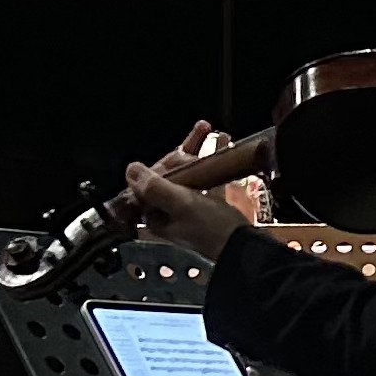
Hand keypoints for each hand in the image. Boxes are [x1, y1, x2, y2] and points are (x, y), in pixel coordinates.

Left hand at [125, 121, 248, 259]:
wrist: (244, 246)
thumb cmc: (211, 227)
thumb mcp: (180, 204)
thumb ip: (154, 187)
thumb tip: (131, 169)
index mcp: (156, 216)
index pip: (147, 184)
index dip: (160, 165)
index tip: (177, 154)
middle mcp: (169, 214)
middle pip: (169, 176)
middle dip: (182, 152)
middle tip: (199, 133)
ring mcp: (189, 210)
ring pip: (188, 174)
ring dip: (197, 151)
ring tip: (207, 130)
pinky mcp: (209, 208)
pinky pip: (206, 179)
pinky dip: (211, 162)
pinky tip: (221, 143)